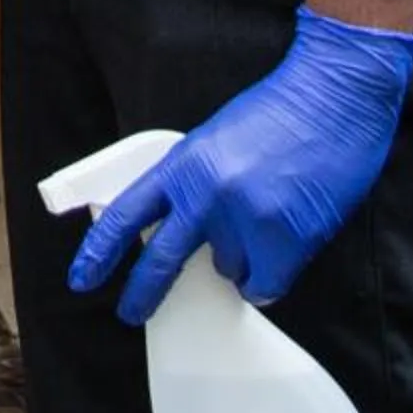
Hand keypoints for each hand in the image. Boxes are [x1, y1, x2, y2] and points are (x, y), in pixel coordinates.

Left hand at [70, 6, 412, 322]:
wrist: (330, 98)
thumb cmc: (276, 114)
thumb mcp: (212, 143)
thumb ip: (192, 186)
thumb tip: (187, 232)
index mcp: (182, 165)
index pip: (127, 215)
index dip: (100, 252)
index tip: (82, 277)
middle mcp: (206, 196)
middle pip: (161, 261)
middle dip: (143, 294)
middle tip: (132, 313)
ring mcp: (246, 221)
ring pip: (230, 273)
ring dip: (242, 262)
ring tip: (265, 220)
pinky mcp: (285, 240)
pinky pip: (267, 284)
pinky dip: (271, 276)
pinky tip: (283, 245)